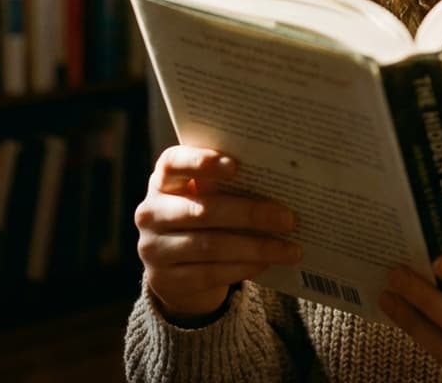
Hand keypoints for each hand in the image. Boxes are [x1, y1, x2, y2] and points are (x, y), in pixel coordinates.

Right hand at [134, 145, 302, 322]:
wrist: (174, 265)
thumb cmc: (202, 212)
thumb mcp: (205, 192)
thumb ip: (226, 183)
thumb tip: (278, 178)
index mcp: (163, 180)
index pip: (172, 163)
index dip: (201, 162)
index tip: (236, 166)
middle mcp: (151, 212)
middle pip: (203, 210)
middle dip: (251, 214)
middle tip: (289, 219)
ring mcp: (154, 249)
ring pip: (210, 246)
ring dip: (256, 247)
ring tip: (289, 249)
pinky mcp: (165, 280)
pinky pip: (209, 273)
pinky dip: (242, 267)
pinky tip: (267, 262)